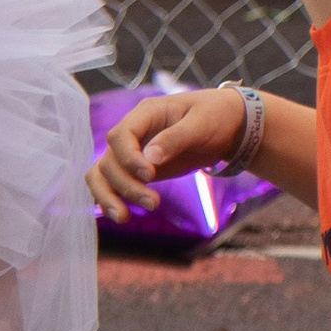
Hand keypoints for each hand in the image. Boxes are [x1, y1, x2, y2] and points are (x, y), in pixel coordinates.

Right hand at [89, 85, 243, 214]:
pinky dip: (111, 199)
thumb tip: (149, 158)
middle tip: (153, 203)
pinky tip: (122, 214)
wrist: (228, 126)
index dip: (128, 158)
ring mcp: (131, 151)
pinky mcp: (135, 170)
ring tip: (124, 218)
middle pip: (110, 160)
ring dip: (108, 196)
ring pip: (102, 174)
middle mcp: (133, 132)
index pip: (120, 135)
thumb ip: (176, 138)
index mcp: (147, 113)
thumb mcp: (202, 123)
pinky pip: (111, 184)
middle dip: (126, 185)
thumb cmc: (216, 116)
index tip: (150, 175)